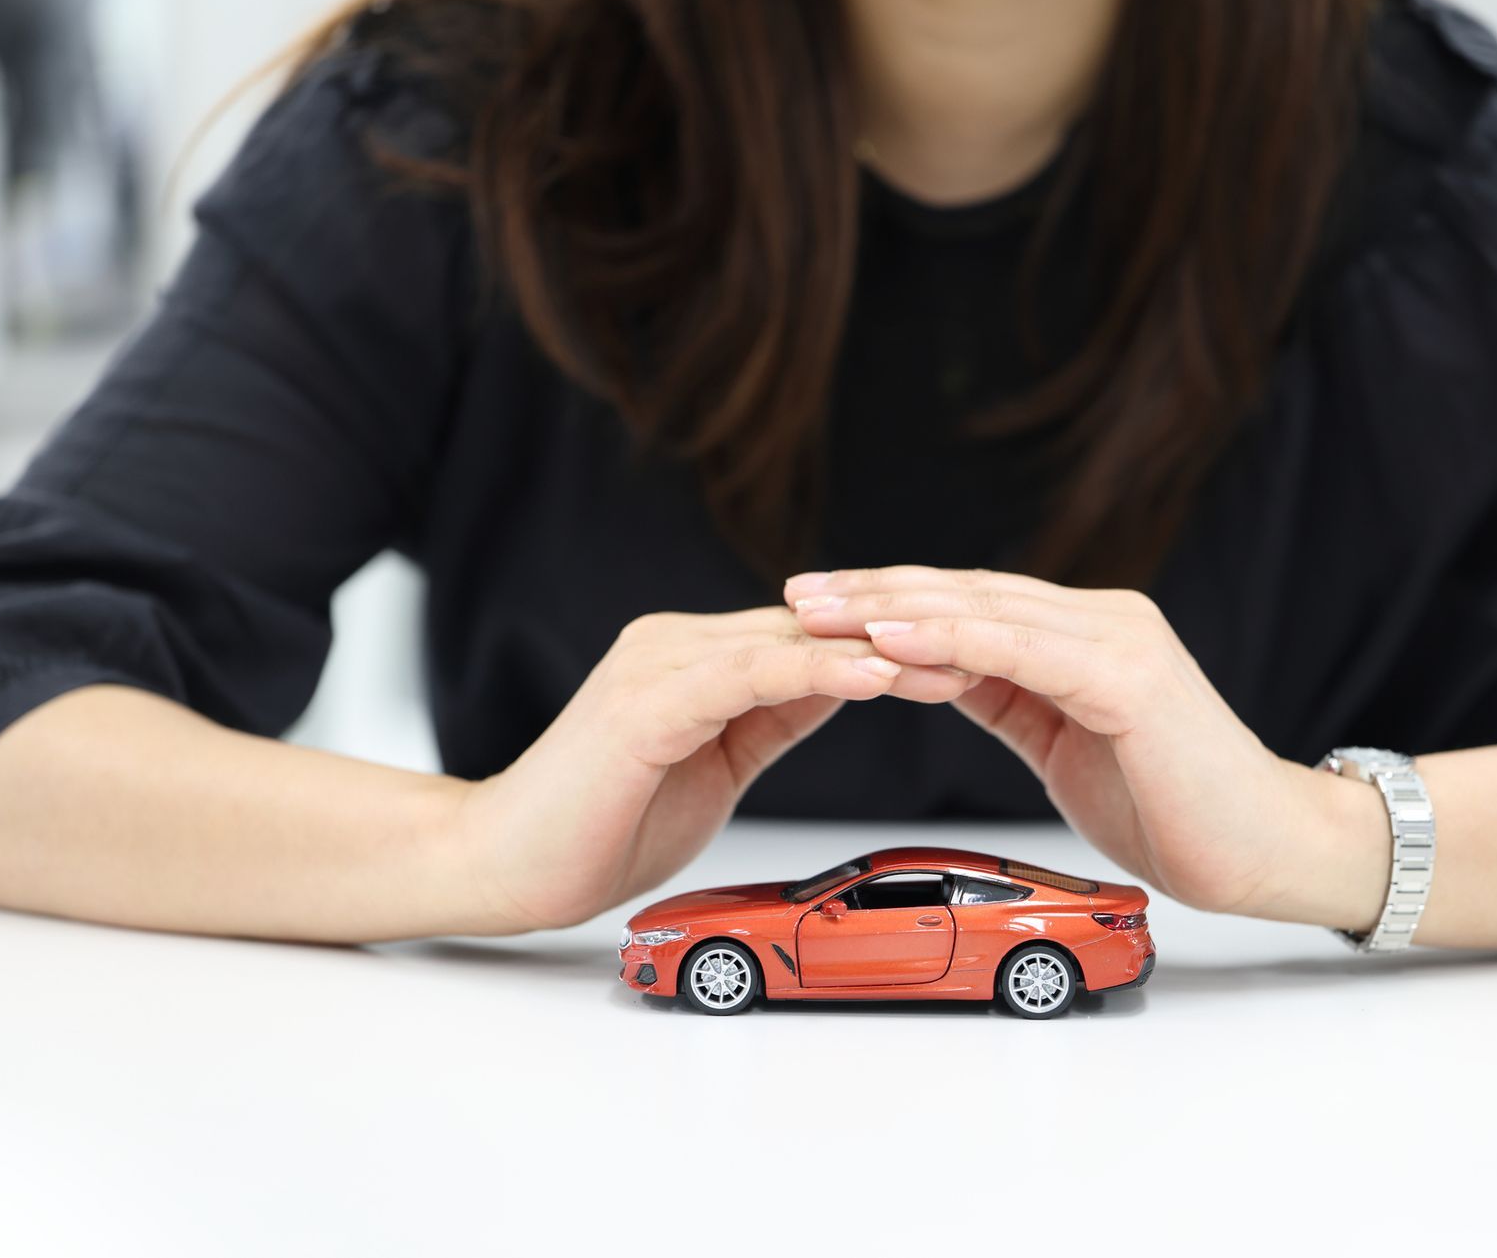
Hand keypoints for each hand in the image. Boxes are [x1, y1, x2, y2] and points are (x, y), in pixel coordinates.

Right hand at [450, 606, 975, 932]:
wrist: (504, 866)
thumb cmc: (600, 825)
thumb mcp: (716, 762)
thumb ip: (770, 717)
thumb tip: (842, 683)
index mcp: (697, 659)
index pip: (815, 640)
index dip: (894, 648)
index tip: (972, 661)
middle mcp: (679, 645)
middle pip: (814, 631)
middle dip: (905, 642)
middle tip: (991, 652)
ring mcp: (659, 665)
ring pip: (791, 643)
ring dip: (879, 651)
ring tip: (955, 663)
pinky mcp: (645, 702)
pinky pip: (748, 675)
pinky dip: (817, 673)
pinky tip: (876, 678)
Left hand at [784, 567, 1371, 917]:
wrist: (1264, 850)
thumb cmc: (1175, 806)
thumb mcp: (1062, 742)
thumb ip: (1008, 697)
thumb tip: (934, 671)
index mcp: (1082, 634)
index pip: (969, 604)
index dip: (890, 601)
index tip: (817, 607)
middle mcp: (1099, 620)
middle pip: (965, 594)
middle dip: (873, 593)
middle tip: (797, 595)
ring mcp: (1116, 640)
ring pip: (983, 611)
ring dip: (894, 609)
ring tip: (822, 610)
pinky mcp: (1126, 676)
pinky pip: (1019, 649)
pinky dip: (950, 640)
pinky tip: (892, 639)